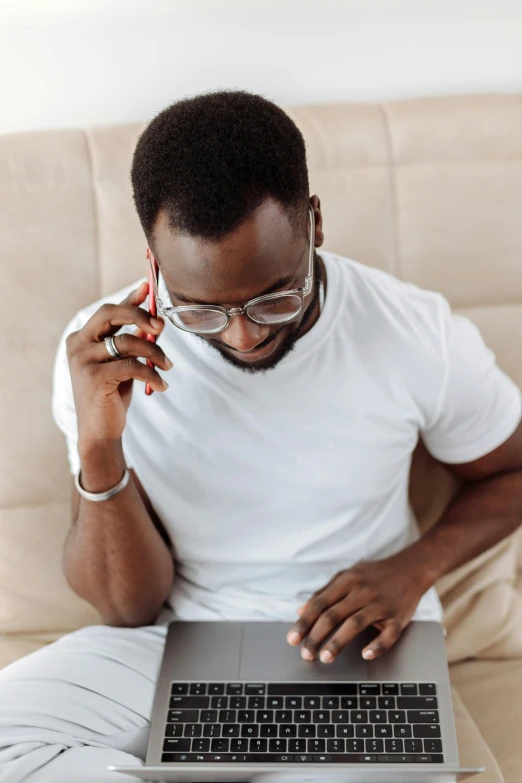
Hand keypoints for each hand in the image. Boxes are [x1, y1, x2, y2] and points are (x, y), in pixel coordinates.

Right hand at [66, 281, 172, 444]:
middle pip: (110, 314)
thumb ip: (132, 342)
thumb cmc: (111, 396)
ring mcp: (82, 360)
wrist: (100, 431)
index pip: (109, 311)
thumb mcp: (122, 364)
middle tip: (161, 326)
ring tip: (167, 366)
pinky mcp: (93, 377)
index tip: (147, 287)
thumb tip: (155, 321)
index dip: (129, 298)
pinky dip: (151, 374)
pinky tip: (161, 385)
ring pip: (127, 341)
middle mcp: (78, 344)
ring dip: (154, 352)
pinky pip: (131, 366)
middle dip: (139, 315)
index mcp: (82, 338)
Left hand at [286, 555, 427, 662]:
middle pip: (333, 615)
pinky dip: (377, 645)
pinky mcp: (397, 617)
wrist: (410, 568)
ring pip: (355, 624)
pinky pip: (388, 634)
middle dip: (316, 636)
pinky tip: (365, 654)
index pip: (320, 603)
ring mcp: (380, 604)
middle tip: (305, 654)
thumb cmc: (374, 575)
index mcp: (347, 580)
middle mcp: (362, 591)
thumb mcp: (347, 576)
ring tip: (325, 657)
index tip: (292, 639)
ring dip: (338, 642)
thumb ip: (324, 592)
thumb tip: (300, 611)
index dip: (304, 622)